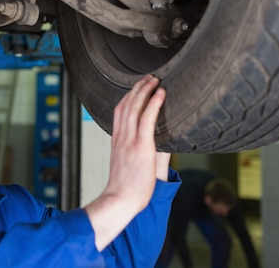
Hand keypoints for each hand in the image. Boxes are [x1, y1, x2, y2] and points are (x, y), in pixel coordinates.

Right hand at [106, 74, 165, 209]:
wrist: (119, 200)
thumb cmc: (124, 189)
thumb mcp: (123, 166)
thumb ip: (130, 154)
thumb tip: (140, 150)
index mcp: (117, 140)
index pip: (119, 111)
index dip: (128, 97)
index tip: (137, 88)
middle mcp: (121, 137)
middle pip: (126, 105)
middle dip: (138, 88)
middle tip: (149, 78)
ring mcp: (130, 140)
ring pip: (135, 107)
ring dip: (146, 90)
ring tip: (155, 80)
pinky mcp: (141, 146)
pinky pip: (147, 119)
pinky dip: (154, 104)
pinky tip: (161, 94)